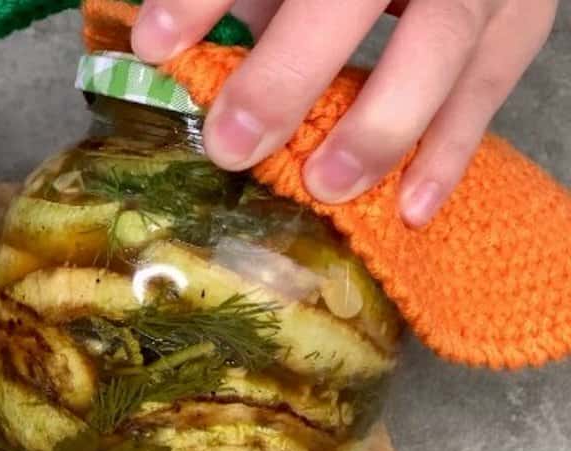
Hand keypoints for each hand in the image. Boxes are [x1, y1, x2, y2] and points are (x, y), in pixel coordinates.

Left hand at [132, 0, 555, 226]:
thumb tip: (166, 48)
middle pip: (350, 2)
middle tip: (234, 143)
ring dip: (379, 123)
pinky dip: (449, 151)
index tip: (155, 44)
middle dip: (289, 74)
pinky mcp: (518, 23)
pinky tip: (408, 206)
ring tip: (324, 183)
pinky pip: (488, 89)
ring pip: (440, 44)